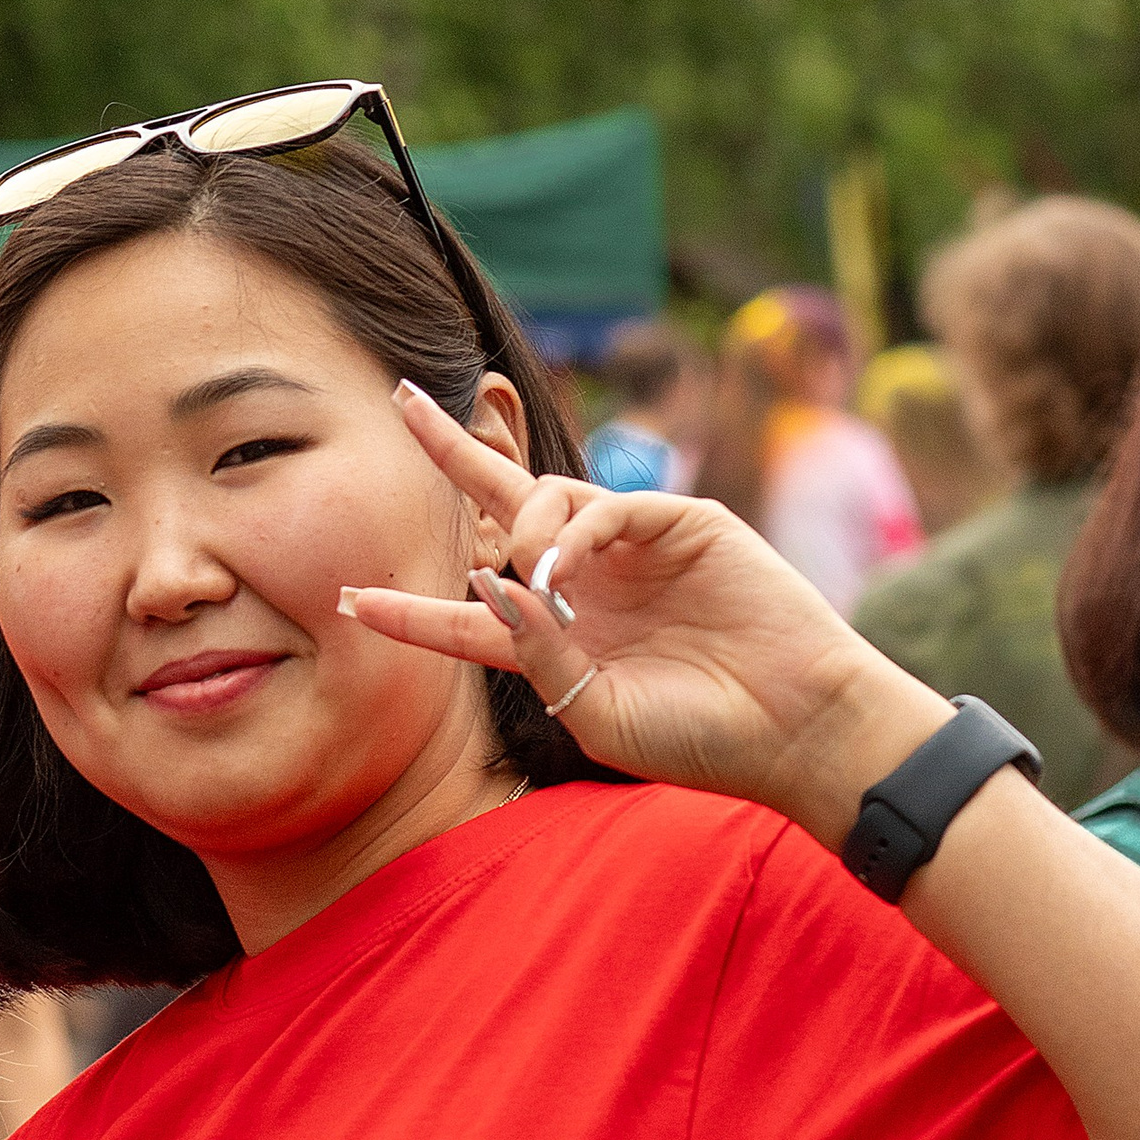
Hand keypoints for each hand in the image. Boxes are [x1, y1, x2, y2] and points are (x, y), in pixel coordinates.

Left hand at [340, 382, 951, 840]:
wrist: (792, 727)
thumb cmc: (696, 738)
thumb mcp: (592, 711)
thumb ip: (534, 653)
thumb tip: (490, 582)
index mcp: (558, 644)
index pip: (465, 621)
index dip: (408, 611)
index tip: (347, 598)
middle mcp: (587, 587)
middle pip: (501, 509)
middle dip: (450, 452)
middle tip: (401, 401)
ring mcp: (631, 551)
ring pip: (546, 499)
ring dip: (523, 529)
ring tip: (545, 582)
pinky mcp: (679, 522)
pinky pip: (605, 505)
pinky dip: (574, 532)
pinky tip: (568, 569)